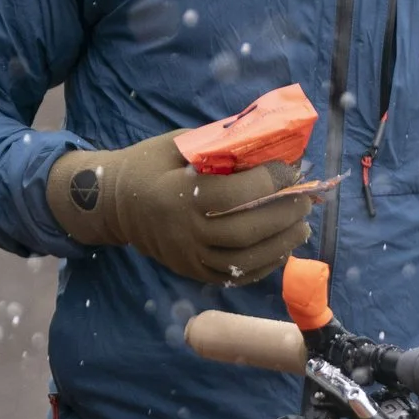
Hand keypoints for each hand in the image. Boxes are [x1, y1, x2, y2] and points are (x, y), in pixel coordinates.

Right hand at [47, 133, 311, 286]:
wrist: (113, 204)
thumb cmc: (149, 165)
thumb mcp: (178, 143)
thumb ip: (220, 144)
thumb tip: (270, 141)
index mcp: (177, 194)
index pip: (233, 195)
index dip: (269, 183)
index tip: (291, 170)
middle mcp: (182, 231)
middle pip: (244, 232)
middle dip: (282, 215)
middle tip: (305, 200)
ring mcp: (187, 257)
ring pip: (242, 261)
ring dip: (280, 245)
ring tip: (302, 226)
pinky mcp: (191, 272)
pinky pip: (233, 278)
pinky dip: (264, 265)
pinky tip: (282, 248)